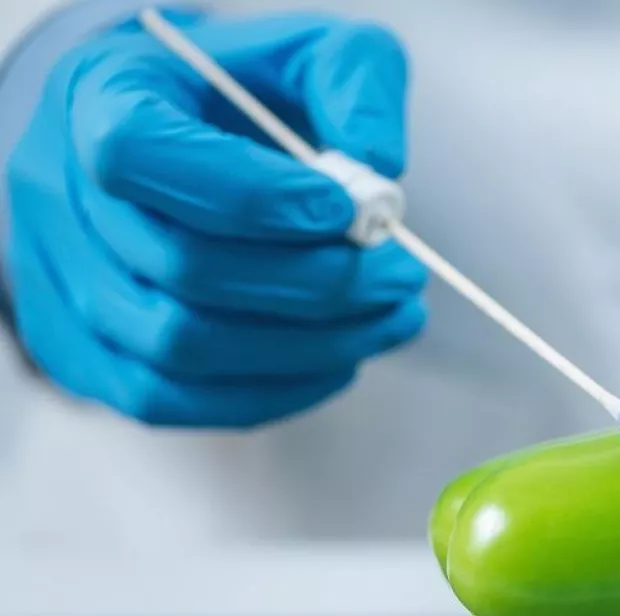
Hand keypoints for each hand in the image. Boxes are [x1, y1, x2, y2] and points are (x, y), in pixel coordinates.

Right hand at [4, 10, 426, 426]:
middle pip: (179, 267)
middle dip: (314, 283)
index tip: (349, 212)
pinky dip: (271, 391)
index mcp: (99, 98)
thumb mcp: (307, 53)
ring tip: (390, 318)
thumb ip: (354, 85)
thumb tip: (380, 168)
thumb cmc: (241, 96)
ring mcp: (63, 283)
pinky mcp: (82, 353)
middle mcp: (60, 194)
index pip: (143, 153)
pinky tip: (340, 359)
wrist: (180, 140)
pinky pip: (171, 401)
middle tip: (401, 277)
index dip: (252, 195)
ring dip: (306, 345)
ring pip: (179, 347)